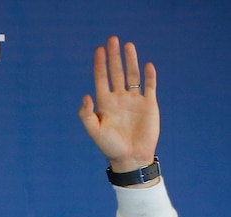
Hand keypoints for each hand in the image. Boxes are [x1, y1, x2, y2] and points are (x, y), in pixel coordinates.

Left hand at [78, 36, 158, 173]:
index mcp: (105, 103)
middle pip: (116, 72)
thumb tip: (86, 95)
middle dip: (114, 56)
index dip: (100, 63)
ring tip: (129, 45)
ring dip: (131, 60)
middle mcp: (119, 98)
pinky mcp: (149, 104)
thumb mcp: (94, 131)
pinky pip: (149, 86)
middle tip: (113, 39)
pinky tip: (147, 65)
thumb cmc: (109, 146)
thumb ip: (86, 114)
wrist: (130, 157)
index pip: (101, 78)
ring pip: (133, 75)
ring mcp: (134, 100)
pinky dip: (149, 76)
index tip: (99, 49)